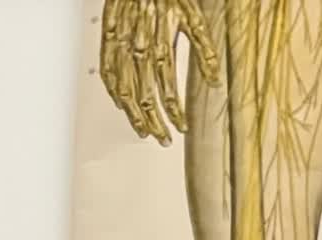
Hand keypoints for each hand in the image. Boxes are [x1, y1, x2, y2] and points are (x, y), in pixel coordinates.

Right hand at [100, 0, 219, 144]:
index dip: (174, 110)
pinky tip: (119, 104)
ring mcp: (120, 40)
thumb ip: (204, 50)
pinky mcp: (107, 34)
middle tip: (163, 138)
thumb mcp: (193, 18)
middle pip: (144, 92)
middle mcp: (138, 43)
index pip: (167, 86)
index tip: (182, 127)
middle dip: (154, 120)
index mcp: (160, 40)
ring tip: (143, 131)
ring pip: (123, 85)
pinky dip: (112, 89)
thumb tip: (214, 82)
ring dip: (133, 112)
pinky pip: (106, 67)